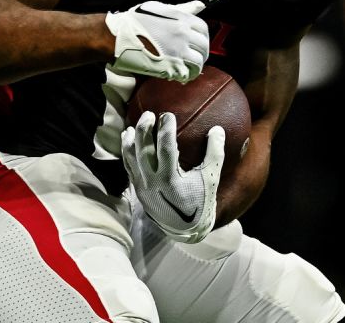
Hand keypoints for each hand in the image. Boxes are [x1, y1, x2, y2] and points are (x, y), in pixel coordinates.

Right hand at [105, 0, 207, 81]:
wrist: (117, 36)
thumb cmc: (136, 21)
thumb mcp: (160, 9)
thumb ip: (183, 9)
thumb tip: (200, 5)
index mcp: (182, 20)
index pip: (204, 30)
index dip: (203, 38)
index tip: (197, 42)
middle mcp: (183, 36)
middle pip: (203, 47)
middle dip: (201, 54)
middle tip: (194, 58)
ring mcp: (177, 52)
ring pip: (198, 63)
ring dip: (195, 67)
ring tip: (188, 69)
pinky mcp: (169, 67)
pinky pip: (186, 74)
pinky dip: (185, 76)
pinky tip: (179, 75)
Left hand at [121, 111, 223, 242]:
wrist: (185, 229)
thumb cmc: (200, 202)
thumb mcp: (211, 179)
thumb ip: (215, 154)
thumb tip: (217, 129)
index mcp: (171, 180)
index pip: (166, 149)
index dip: (165, 130)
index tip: (168, 115)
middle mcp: (152, 182)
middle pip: (143, 151)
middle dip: (144, 130)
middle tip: (148, 114)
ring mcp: (142, 187)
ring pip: (131, 159)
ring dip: (130, 141)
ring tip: (132, 126)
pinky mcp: (137, 190)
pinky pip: (128, 167)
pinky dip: (126, 153)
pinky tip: (127, 140)